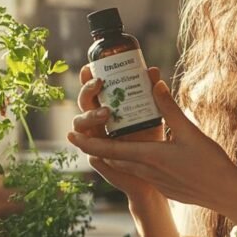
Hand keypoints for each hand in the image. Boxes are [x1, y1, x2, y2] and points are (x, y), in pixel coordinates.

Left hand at [67, 76, 236, 211]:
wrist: (224, 193)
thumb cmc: (210, 162)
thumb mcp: (190, 131)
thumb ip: (170, 108)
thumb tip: (155, 84)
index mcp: (150, 156)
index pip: (109, 150)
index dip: (87, 143)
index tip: (70, 134)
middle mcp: (147, 170)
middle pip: (112, 158)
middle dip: (95, 145)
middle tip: (82, 133)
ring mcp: (155, 181)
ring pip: (126, 165)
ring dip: (114, 153)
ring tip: (108, 138)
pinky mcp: (163, 186)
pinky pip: (140, 172)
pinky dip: (132, 161)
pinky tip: (140, 154)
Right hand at [74, 64, 163, 200]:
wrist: (157, 170)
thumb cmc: (150, 136)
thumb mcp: (153, 113)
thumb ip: (153, 93)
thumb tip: (152, 70)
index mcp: (105, 107)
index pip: (92, 90)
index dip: (86, 78)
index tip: (88, 67)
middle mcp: (96, 122)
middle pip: (83, 104)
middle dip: (87, 92)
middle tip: (99, 83)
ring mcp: (95, 140)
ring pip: (80, 127)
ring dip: (89, 117)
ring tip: (106, 113)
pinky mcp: (99, 160)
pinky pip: (90, 154)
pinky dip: (91, 149)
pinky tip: (97, 147)